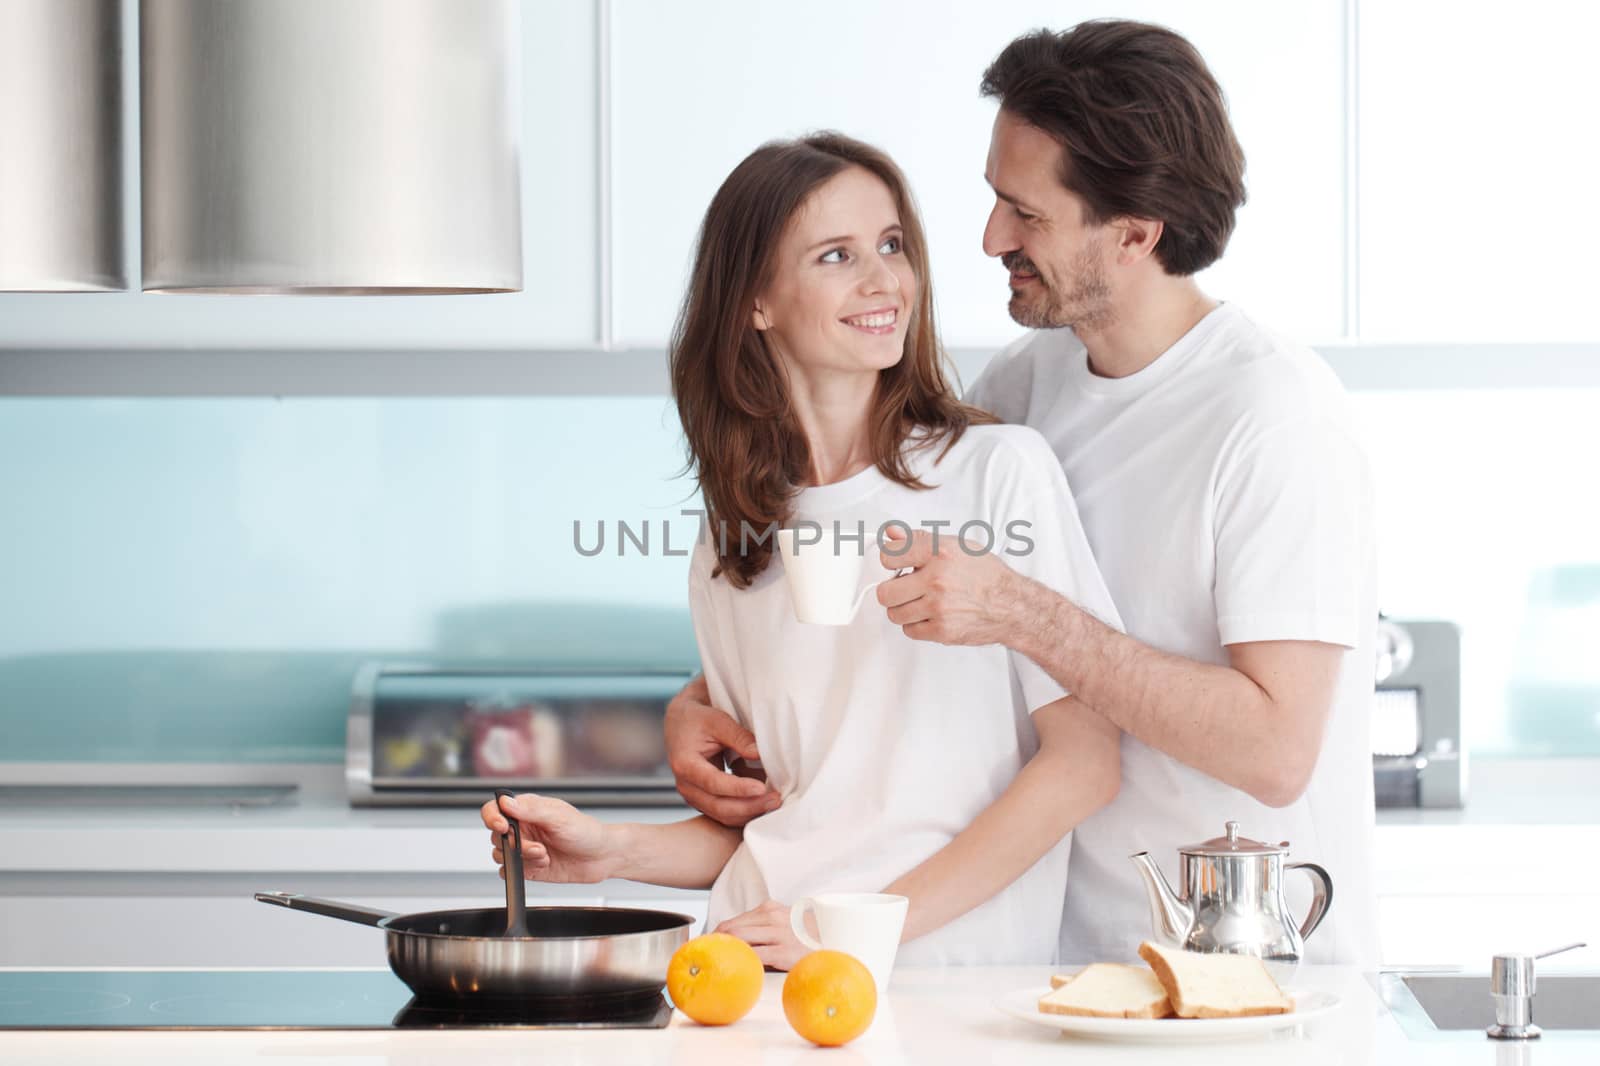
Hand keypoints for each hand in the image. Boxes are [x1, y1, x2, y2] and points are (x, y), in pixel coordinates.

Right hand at [480, 792, 617, 884]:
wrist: (602, 857)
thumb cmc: (586, 832)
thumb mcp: (559, 817)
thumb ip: (531, 810)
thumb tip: (506, 802)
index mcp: (528, 809)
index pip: (495, 809)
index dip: (492, 817)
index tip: (502, 827)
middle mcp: (523, 828)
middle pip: (495, 835)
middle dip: (515, 843)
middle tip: (537, 847)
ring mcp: (524, 848)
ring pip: (500, 854)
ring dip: (521, 857)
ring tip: (544, 855)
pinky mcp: (528, 867)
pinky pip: (508, 872)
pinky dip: (520, 871)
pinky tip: (541, 865)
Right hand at [666, 675, 780, 826]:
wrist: (680, 723)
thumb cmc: (697, 718)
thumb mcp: (717, 719)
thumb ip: (738, 737)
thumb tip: (759, 753)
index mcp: (685, 764)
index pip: (713, 783)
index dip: (738, 788)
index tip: (762, 788)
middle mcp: (686, 786)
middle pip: (719, 806)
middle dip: (750, 806)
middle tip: (776, 799)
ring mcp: (694, 796)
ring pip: (724, 815)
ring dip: (751, 812)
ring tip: (774, 801)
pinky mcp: (705, 800)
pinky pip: (727, 813)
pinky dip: (747, 810)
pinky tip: (765, 800)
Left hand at [713, 899, 809, 970]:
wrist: (836, 940)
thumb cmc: (806, 935)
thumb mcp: (784, 921)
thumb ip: (763, 926)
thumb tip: (738, 941)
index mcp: (770, 908)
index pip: (734, 921)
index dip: (717, 935)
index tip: (709, 947)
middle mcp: (772, 917)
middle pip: (731, 928)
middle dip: (716, 943)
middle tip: (708, 956)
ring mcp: (778, 934)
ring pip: (739, 938)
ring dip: (725, 950)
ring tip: (719, 962)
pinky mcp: (783, 952)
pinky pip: (754, 956)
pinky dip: (742, 960)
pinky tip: (739, 967)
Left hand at [876, 526, 1020, 645]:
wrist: (1011, 605)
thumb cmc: (986, 575)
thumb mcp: (956, 545)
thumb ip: (918, 539)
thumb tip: (891, 533)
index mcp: (938, 552)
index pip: (889, 555)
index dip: (891, 561)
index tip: (896, 565)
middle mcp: (937, 579)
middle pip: (886, 592)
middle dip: (893, 590)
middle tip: (906, 588)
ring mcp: (938, 607)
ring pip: (895, 613)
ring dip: (904, 609)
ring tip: (921, 602)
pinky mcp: (942, 630)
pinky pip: (909, 630)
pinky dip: (917, 625)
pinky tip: (931, 615)